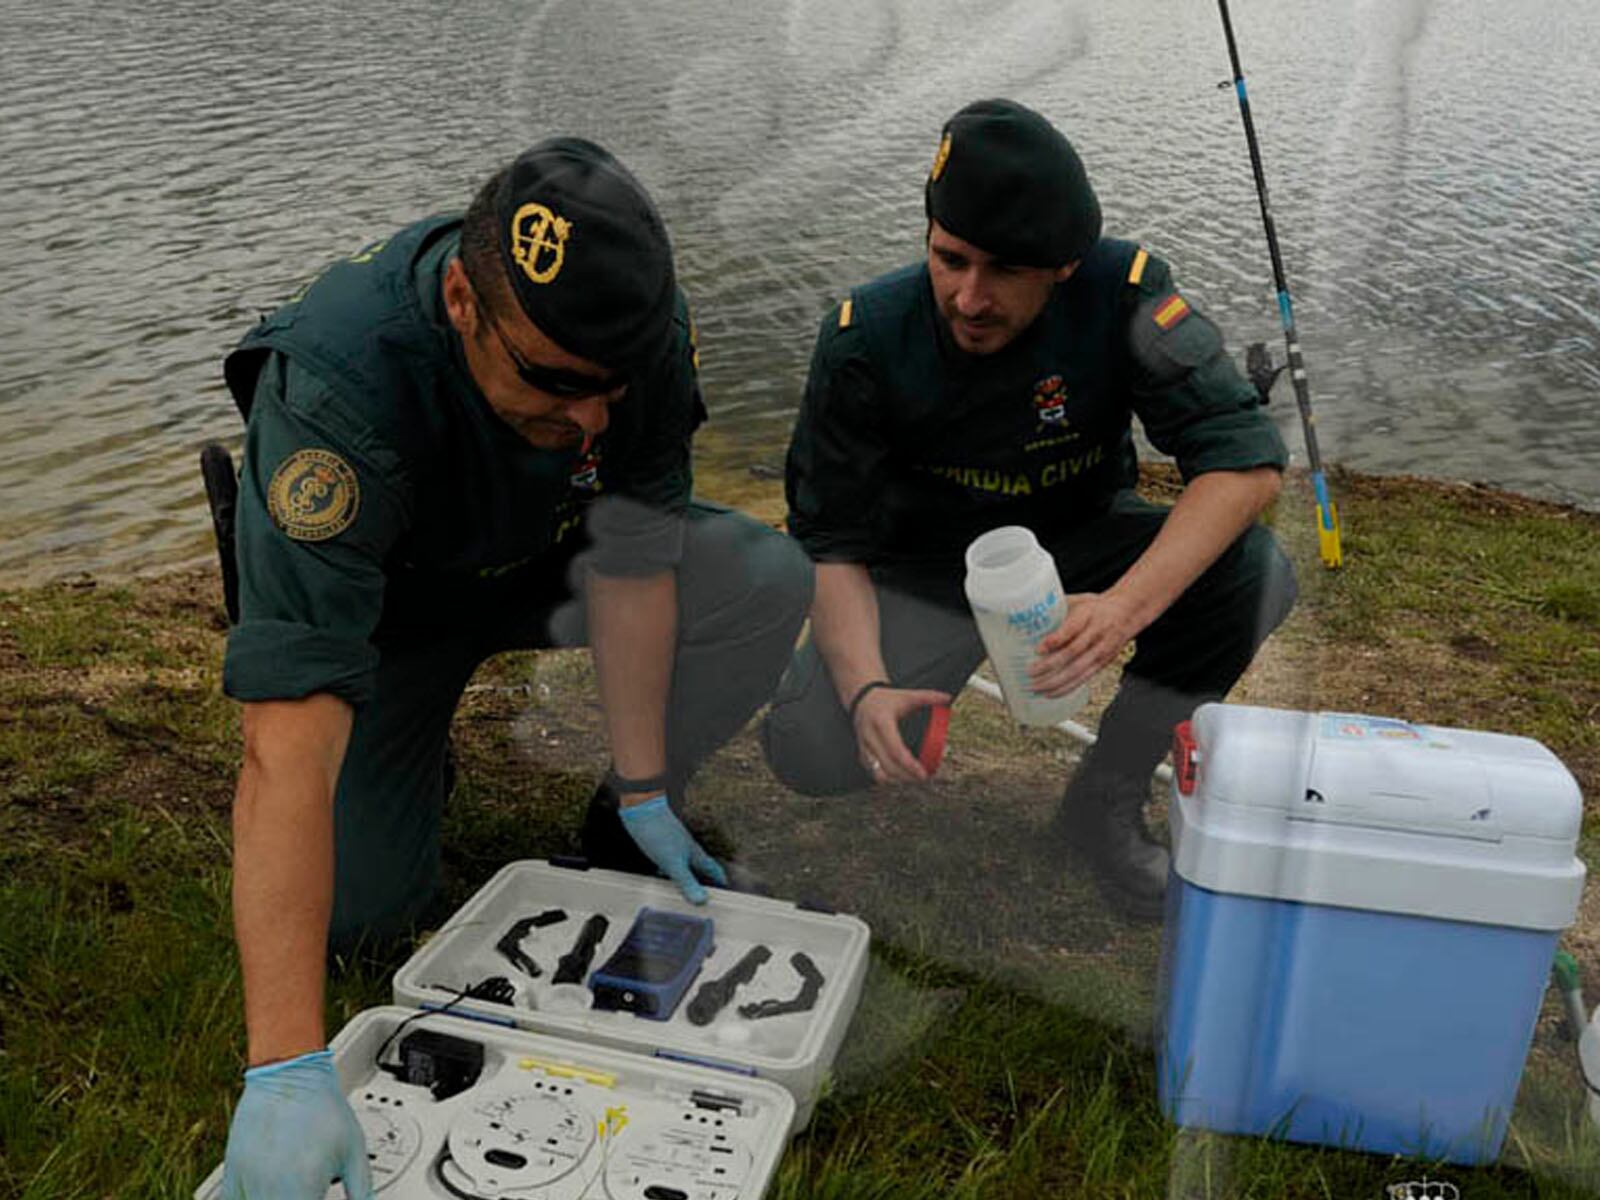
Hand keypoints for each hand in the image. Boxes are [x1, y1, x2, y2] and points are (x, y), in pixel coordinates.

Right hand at [221, 1049, 372, 1199]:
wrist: (288, 1074)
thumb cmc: (322, 1107)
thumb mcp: (354, 1151)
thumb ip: (362, 1189)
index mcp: (303, 1190)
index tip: (324, 1198)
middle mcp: (271, 1191)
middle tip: (310, 1192)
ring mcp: (248, 1183)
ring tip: (294, 1189)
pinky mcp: (232, 1173)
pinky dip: (252, 1199)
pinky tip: (270, 1191)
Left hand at [618, 794, 727, 904]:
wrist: (641, 809)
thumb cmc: (659, 831)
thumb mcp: (674, 863)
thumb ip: (687, 882)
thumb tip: (702, 900)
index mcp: (695, 854)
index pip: (713, 869)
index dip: (720, 879)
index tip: (725, 887)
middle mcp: (688, 849)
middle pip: (701, 866)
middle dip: (705, 879)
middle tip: (705, 892)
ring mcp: (675, 844)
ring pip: (686, 863)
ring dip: (687, 875)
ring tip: (684, 886)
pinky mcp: (662, 841)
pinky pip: (671, 859)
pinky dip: (670, 869)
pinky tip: (661, 870)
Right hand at [852, 686, 952, 784]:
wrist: (860, 698)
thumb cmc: (884, 699)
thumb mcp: (906, 695)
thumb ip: (928, 696)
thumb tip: (947, 698)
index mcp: (882, 722)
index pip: (896, 750)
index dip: (910, 765)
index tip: (923, 773)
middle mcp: (870, 736)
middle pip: (888, 766)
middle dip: (907, 776)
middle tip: (923, 778)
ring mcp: (864, 746)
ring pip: (878, 772)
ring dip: (896, 780)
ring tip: (912, 779)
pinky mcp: (862, 753)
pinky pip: (872, 771)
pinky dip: (886, 778)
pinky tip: (898, 778)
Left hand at [1029, 591, 1142, 696]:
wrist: (1126, 612)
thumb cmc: (1097, 607)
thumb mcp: (1078, 600)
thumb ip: (1056, 608)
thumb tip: (1026, 613)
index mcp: (1088, 615)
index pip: (1071, 629)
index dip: (1054, 640)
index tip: (1038, 649)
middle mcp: (1096, 634)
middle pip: (1072, 654)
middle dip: (1049, 666)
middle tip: (1030, 672)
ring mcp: (1102, 650)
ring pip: (1078, 670)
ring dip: (1055, 682)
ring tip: (1036, 687)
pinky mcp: (1103, 663)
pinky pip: (1084, 678)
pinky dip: (1066, 688)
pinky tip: (1051, 693)